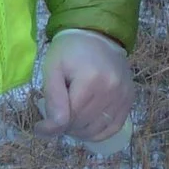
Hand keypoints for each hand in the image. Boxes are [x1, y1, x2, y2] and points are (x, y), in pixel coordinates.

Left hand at [35, 28, 132, 143]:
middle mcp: (111, 90)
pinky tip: (87, 126)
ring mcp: (123, 96)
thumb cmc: (70, 50)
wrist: (98, 34)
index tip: (40, 127)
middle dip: (65, 126)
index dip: (52, 126)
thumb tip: (48, 131)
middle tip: (57, 115)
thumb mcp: (53, 68)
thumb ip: (52, 100)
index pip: (69, 118)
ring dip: (80, 131)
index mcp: (90, 80)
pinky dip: (98, 133)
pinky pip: (113, 128)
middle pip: (82, 125)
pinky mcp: (129, 99)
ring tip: (71, 118)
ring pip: (96, 130)